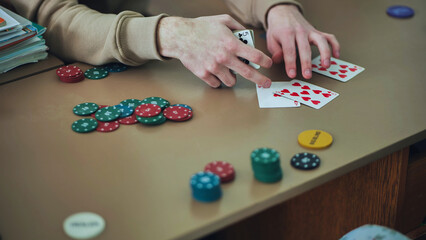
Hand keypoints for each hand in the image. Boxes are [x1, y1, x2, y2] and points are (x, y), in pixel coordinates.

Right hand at [158, 15, 272, 87]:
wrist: (180, 36)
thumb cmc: (200, 27)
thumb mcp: (222, 20)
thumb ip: (238, 27)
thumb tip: (248, 34)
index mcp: (231, 44)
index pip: (255, 56)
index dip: (265, 62)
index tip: (268, 64)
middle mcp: (225, 57)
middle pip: (248, 73)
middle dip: (260, 80)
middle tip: (266, 83)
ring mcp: (214, 67)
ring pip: (232, 81)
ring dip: (233, 78)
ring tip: (230, 71)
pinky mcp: (204, 74)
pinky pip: (217, 83)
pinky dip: (218, 80)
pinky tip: (216, 72)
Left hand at [266, 4, 339, 78]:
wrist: (284, 13)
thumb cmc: (278, 28)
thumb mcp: (271, 39)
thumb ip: (275, 51)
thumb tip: (279, 60)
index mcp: (287, 33)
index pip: (289, 51)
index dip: (291, 64)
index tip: (292, 74)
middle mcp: (300, 31)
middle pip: (305, 48)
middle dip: (306, 63)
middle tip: (307, 75)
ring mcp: (310, 31)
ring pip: (321, 41)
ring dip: (325, 53)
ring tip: (325, 65)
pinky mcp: (317, 32)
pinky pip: (329, 37)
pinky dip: (335, 45)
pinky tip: (336, 55)